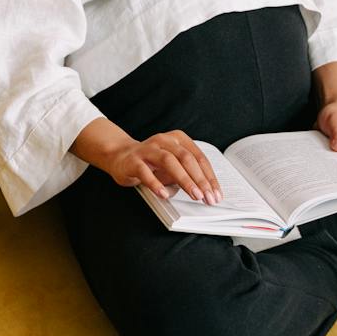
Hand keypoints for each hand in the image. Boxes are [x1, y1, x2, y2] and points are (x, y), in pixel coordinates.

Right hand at [97, 130, 221, 203]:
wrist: (120, 156)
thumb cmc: (151, 162)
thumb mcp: (173, 166)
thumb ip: (186, 174)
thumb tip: (205, 191)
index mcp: (178, 139)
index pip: (198, 157)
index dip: (209, 176)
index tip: (216, 193)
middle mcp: (164, 140)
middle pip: (186, 158)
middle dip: (200, 179)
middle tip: (208, 196)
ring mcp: (148, 149)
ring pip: (169, 161)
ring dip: (184, 179)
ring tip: (194, 195)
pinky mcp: (133, 160)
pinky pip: (145, 172)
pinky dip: (156, 183)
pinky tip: (164, 195)